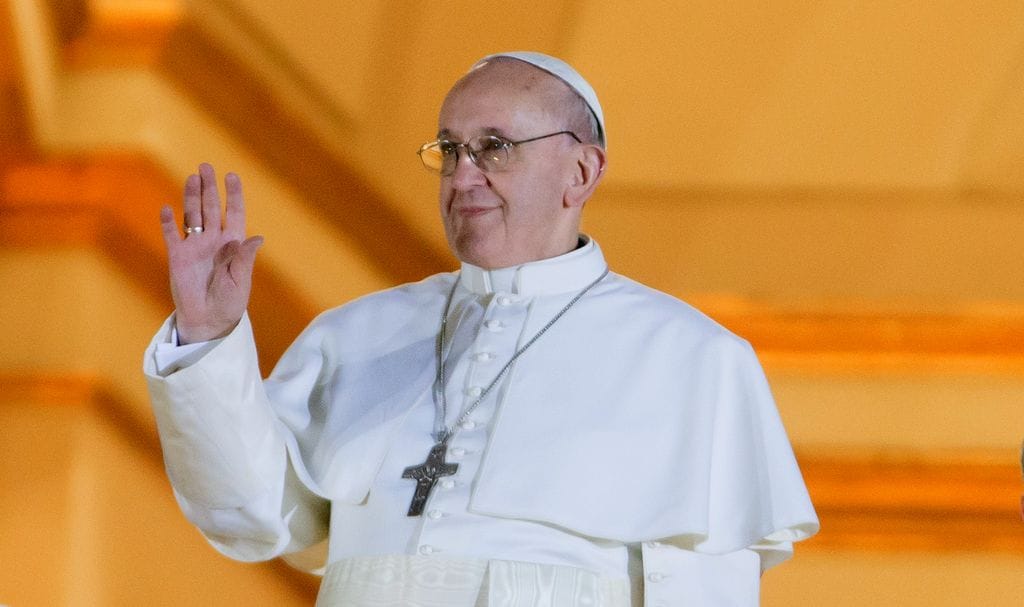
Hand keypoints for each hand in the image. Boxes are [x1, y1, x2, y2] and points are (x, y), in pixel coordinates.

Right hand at [160, 163, 262, 343]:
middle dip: (209, 188)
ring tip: (191, 178)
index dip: (233, 195)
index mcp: (233, 244)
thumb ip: (244, 258)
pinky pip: (171, 235)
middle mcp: (213, 240)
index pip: (233, 213)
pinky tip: (167, 209)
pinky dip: (168, 222)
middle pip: (210, 207)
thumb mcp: (241, 280)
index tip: (231, 175)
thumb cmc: (230, 301)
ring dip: (191, 197)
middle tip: (205, 166)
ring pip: (192, 215)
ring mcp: (194, 247)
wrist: (209, 319)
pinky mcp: (177, 257)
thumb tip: (257, 238)